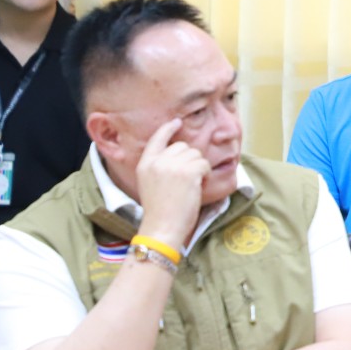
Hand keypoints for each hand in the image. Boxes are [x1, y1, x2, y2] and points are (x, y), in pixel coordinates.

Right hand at [135, 118, 209, 245]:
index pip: (157, 138)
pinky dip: (206, 175)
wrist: (162, 227)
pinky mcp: (188, 172)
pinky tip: (197, 187)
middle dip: (190, 159)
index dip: (168, 129)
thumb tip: (180, 153)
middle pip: (182, 146)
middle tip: (187, 179)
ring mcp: (172, 165)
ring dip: (198, 168)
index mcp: (145, 164)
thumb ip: (160, 167)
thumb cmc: (160, 211)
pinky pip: (204, 164)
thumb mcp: (150, 184)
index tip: (177, 122)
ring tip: (190, 186)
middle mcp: (157, 161)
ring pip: (196, 154)